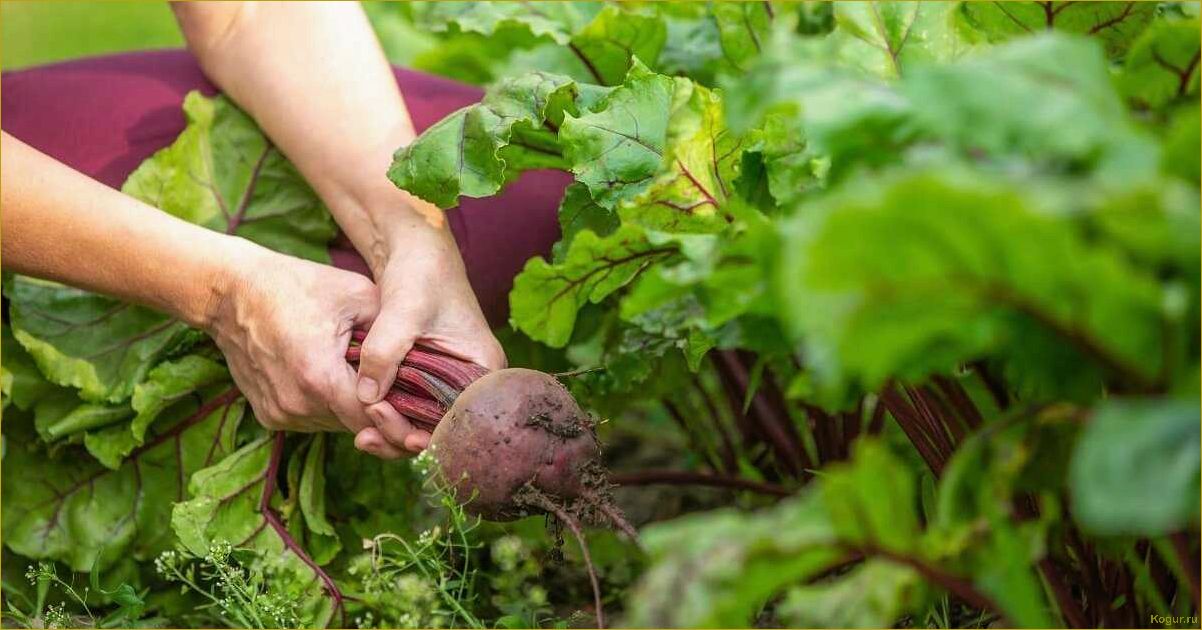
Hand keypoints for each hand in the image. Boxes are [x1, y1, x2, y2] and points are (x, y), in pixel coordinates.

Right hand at [204, 240, 412, 452]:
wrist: (231, 292)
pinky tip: (337, 382)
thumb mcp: (356, 294)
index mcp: (319, 376)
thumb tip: (424, 358)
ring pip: (335, 426)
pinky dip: (330, 408)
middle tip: (410, 408)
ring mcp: (280, 413)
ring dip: (354, 411)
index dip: (401, 423)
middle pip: (356, 427)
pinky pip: (313, 420)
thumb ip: (392, 330)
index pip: (372, 419)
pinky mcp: (269, 415)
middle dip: (383, 418)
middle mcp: (297, 404)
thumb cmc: (297, 286)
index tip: (425, 427)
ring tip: (369, 384)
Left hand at [351, 220, 504, 458]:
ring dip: (395, 431)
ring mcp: (451, 379)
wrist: (415, 248)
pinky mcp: (429, 375)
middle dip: (406, 437)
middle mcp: (473, 380)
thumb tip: (367, 398)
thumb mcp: (403, 310)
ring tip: (361, 437)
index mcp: (483, 368)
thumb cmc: (421, 272)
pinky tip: (363, 422)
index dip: (431, 436)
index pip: (465, 421)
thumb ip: (385, 352)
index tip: (396, 437)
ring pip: (426, 422)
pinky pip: (413, 407)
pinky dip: (390, 415)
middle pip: (445, 429)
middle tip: (367, 439)